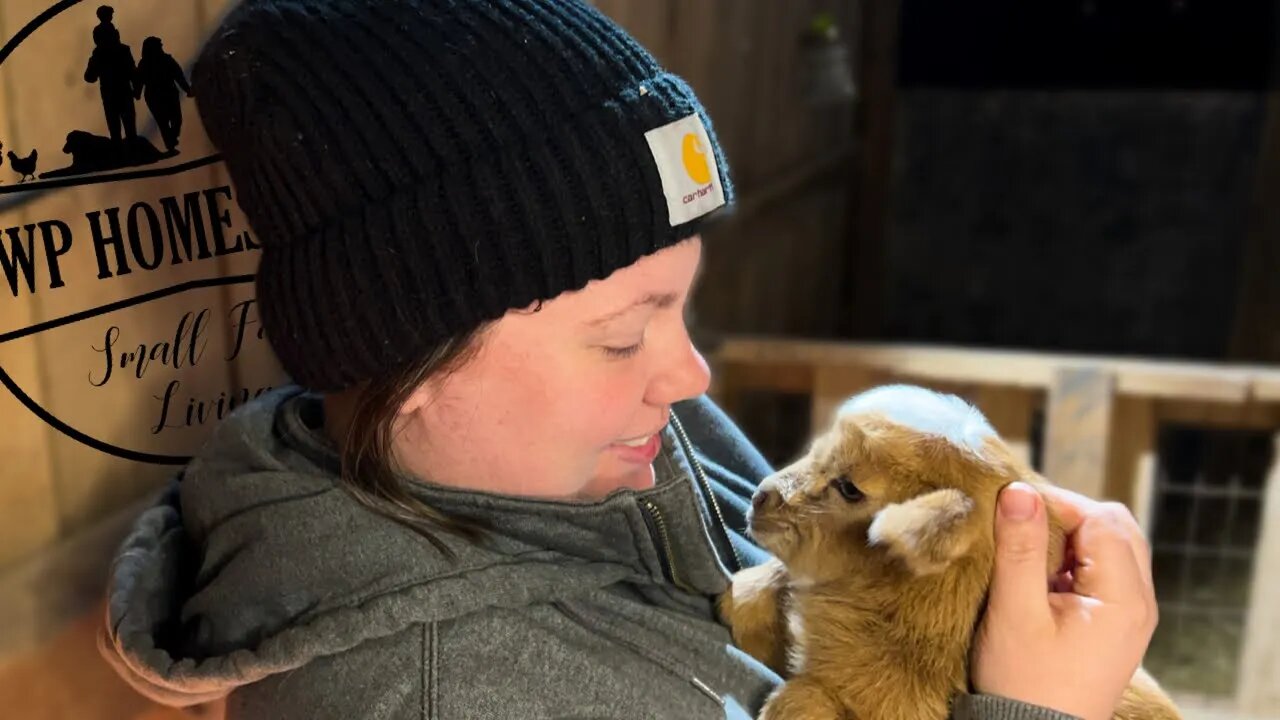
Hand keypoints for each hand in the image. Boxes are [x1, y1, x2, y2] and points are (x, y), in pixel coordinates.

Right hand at [971, 482, 1157, 719]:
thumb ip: (1018, 549)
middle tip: (1022, 525)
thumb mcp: (1014, 612)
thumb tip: (1018, 490)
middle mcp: (1139, 602)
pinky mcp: (1115, 624)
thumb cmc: (1024, 681)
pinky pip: (1104, 571)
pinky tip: (1041, 576)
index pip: (1101, 519)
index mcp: (1124, 598)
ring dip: (1072, 537)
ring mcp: (1131, 615)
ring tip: (1029, 552)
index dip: (1057, 503)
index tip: (1012, 506)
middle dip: (1069, 515)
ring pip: (1112, 546)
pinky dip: (1074, 560)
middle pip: (1115, 527)